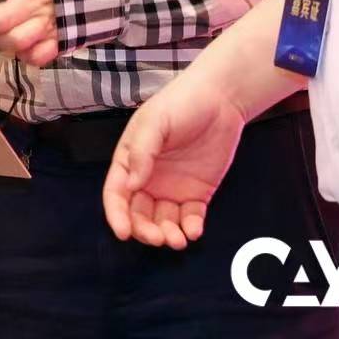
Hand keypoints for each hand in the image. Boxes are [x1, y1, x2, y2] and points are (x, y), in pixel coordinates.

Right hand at [102, 65, 245, 248]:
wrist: (221, 98)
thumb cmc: (181, 102)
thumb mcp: (154, 122)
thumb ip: (141, 152)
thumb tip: (131, 185)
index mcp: (130, 160)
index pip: (116, 194)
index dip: (116, 215)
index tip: (122, 232)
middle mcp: (149, 179)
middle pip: (139, 214)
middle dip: (144, 231)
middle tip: (158, 237)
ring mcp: (173, 188)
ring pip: (163, 221)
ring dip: (167, 235)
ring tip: (178, 239)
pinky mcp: (198, 193)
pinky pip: (190, 217)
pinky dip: (190, 228)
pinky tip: (194, 230)